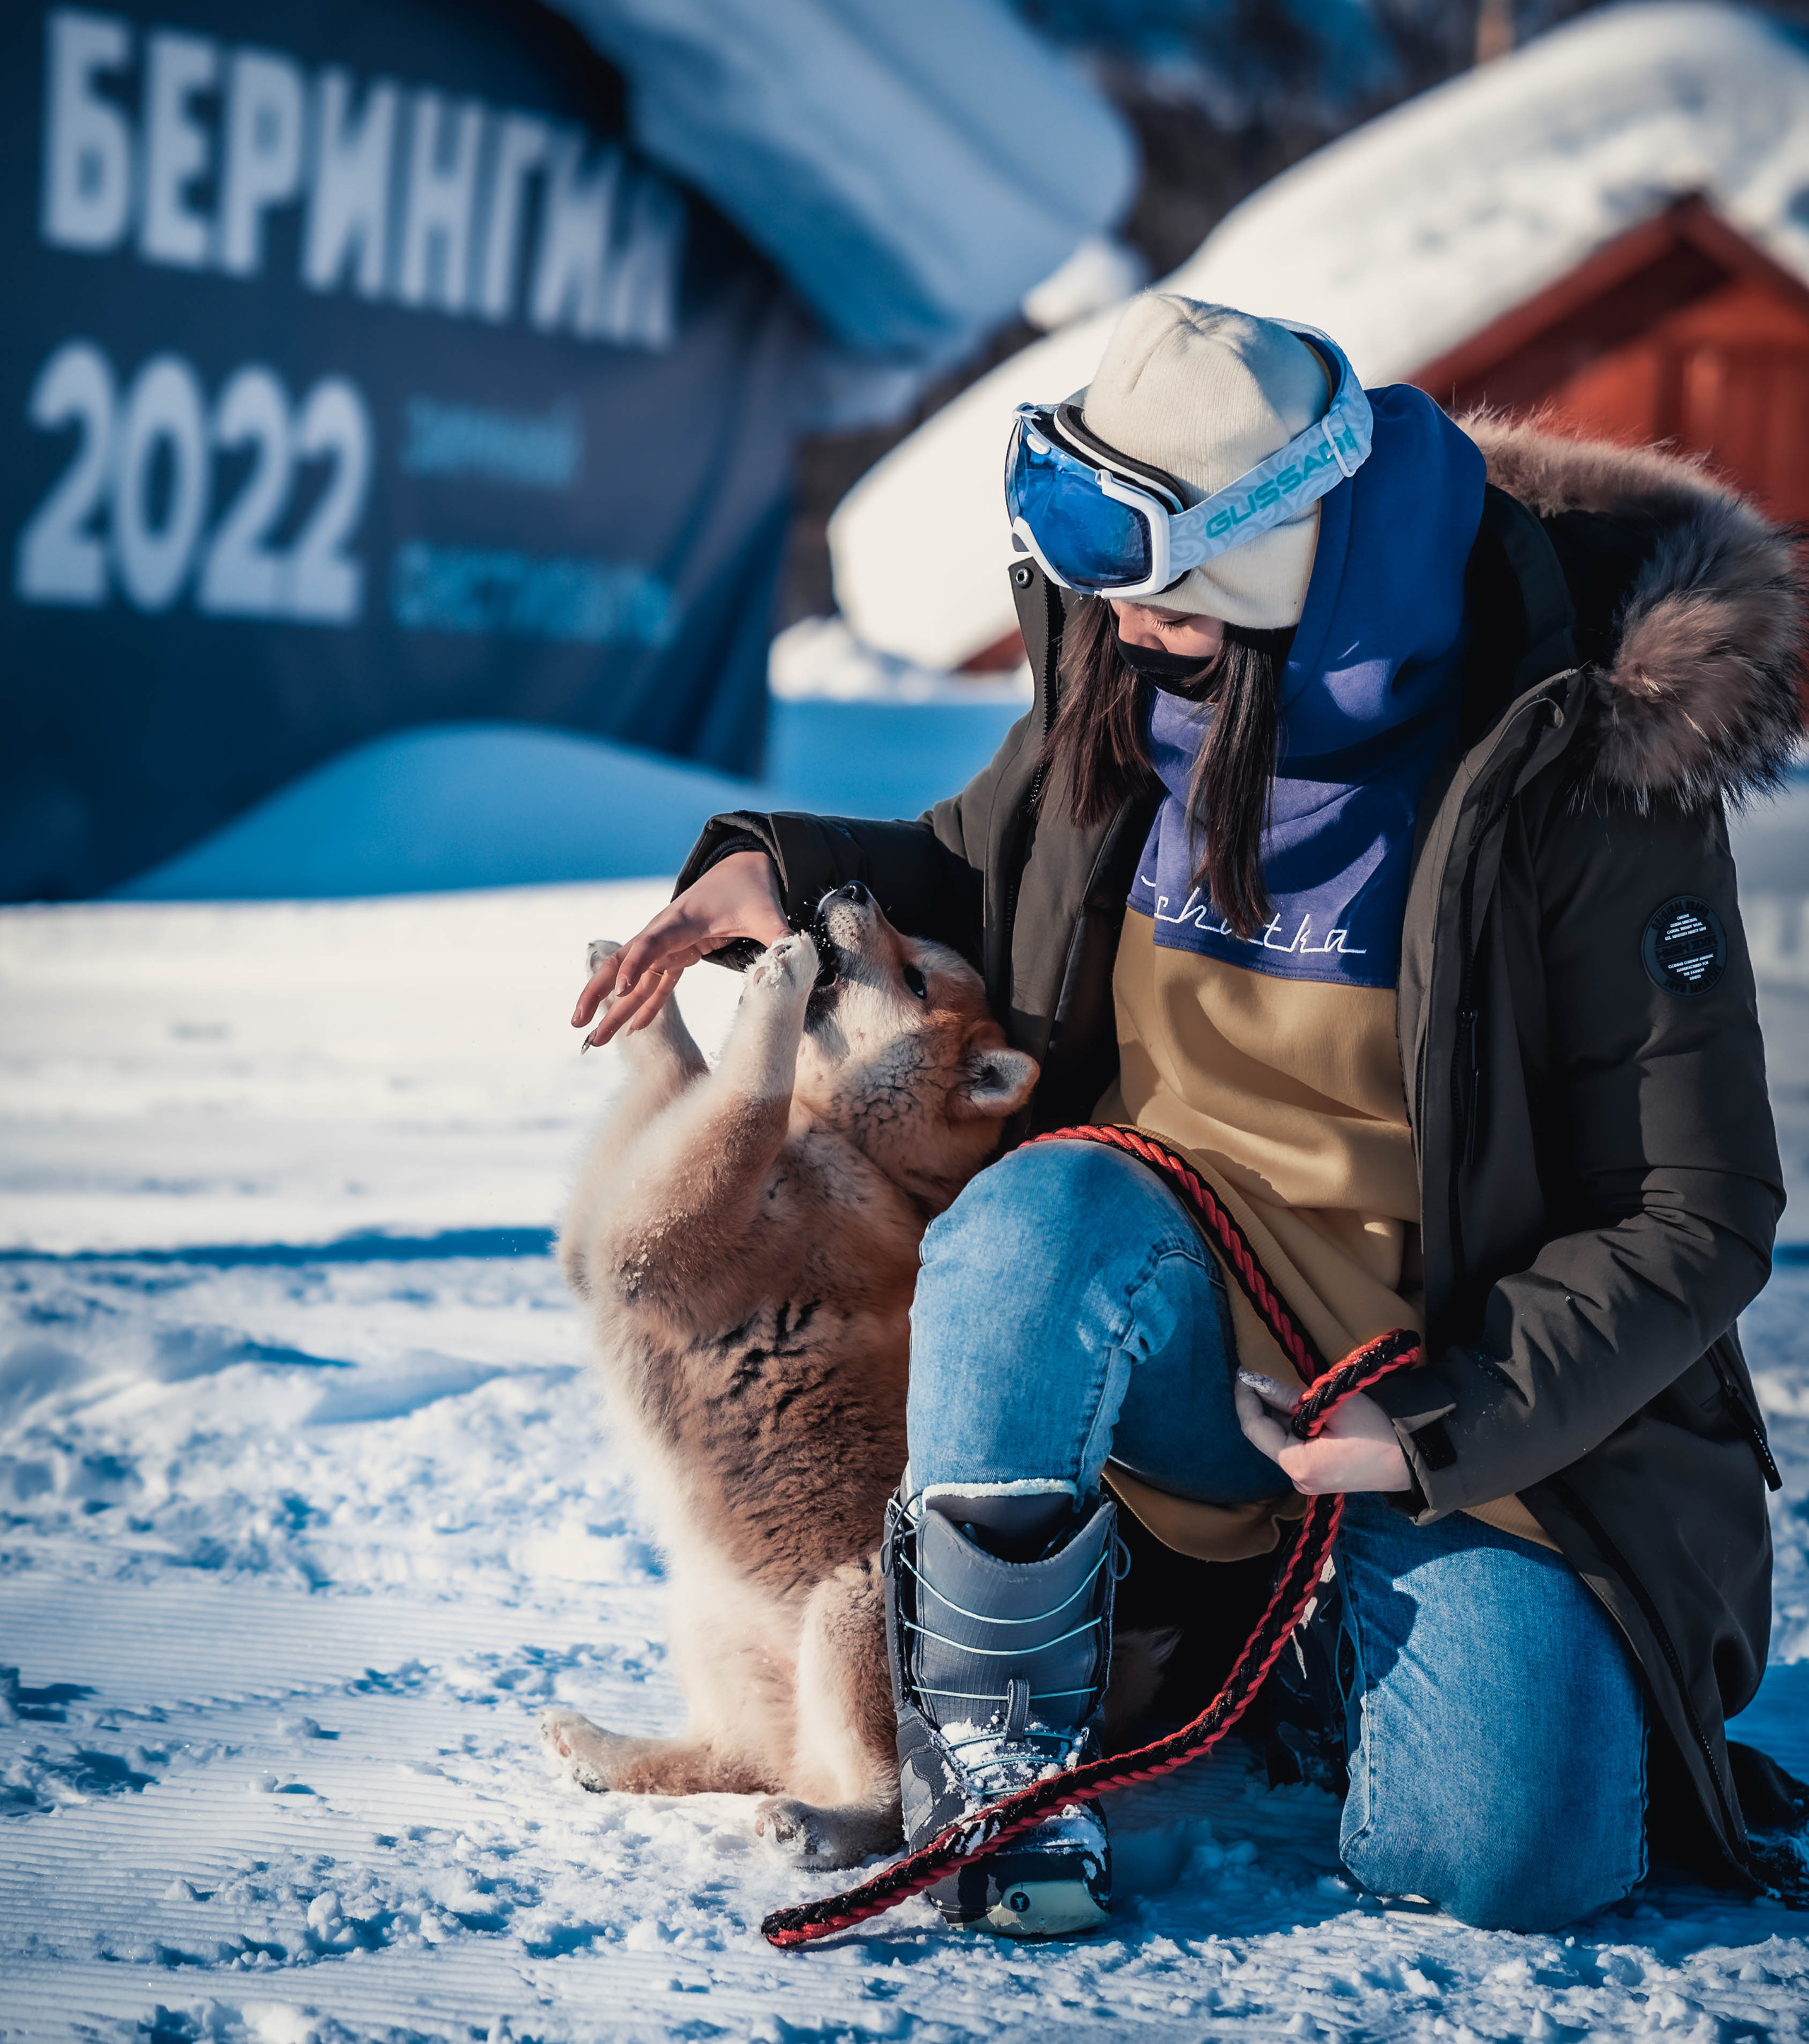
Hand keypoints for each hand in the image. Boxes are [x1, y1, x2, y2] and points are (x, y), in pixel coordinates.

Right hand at [572, 851, 789, 1047]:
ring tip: (593, 1040)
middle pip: (623, 962)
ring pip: (631, 979)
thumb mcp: (768, 912)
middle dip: (596, 991)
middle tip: (577, 1022)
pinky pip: (655, 985)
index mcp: (683, 919)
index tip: (620, 992)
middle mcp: (665, 933)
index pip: (652, 944)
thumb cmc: (753, 890)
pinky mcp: (676, 956)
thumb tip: (795, 958)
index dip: (635, 967)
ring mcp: (667, 946)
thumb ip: (779, 937)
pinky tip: (631, 1031)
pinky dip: (643, 1007)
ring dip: (613, 1009)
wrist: (743, 870)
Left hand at [1234, 1370, 1411, 1495]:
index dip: (1245, 1398)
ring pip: (1282, 1439)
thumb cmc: (1377, 1430)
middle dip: (1262, 1404)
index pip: (1255, 1428)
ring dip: (1279, 1413)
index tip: (1243, 1372)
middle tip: (1259, 1373)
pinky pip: (1296, 1446)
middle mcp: (1298, 1479)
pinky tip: (1299, 1405)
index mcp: (1297, 1465)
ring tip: (1281, 1386)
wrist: (1415, 1458)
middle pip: (1267, 1435)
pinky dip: (1294, 1424)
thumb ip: (1288, 1396)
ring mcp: (1309, 1481)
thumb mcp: (1330, 1405)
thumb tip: (1256, 1382)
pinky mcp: (1320, 1476)